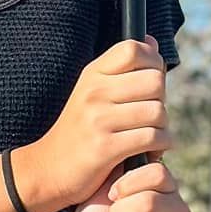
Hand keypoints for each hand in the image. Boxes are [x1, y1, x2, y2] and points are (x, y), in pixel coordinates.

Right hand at [20, 37, 171, 211]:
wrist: (47, 170)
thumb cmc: (80, 131)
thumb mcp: (93, 92)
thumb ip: (123, 68)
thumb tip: (151, 41)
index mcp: (92, 75)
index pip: (133, 49)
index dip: (153, 63)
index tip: (150, 84)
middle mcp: (94, 92)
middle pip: (154, 81)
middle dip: (161, 100)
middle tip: (151, 116)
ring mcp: (98, 120)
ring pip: (157, 112)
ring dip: (163, 128)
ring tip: (151, 136)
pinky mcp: (105, 148)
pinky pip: (151, 138)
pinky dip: (159, 147)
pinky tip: (150, 152)